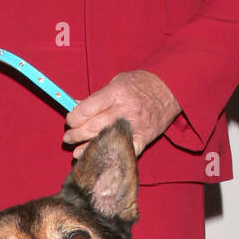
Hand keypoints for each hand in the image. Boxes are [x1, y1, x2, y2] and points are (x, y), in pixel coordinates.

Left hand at [64, 70, 180, 156]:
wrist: (170, 89)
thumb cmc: (140, 84)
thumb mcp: (117, 82)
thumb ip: (97, 96)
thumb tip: (76, 106)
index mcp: (117, 92)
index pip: (88, 108)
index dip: (74, 117)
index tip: (69, 120)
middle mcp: (125, 109)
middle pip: (93, 126)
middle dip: (76, 134)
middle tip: (68, 137)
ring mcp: (135, 126)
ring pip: (105, 140)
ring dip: (86, 148)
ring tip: (75, 150)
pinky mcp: (143, 138)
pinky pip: (123, 151)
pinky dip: (109, 155)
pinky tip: (97, 156)